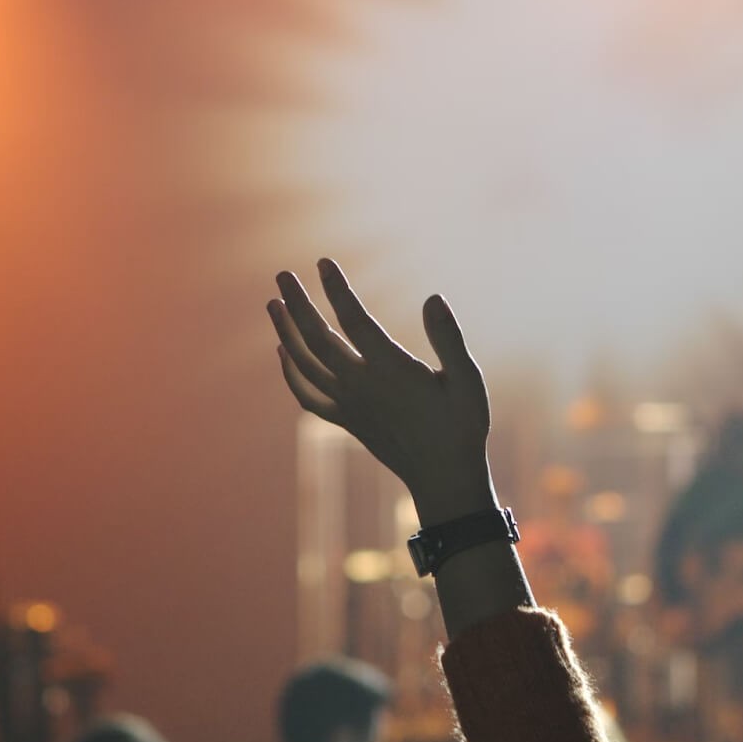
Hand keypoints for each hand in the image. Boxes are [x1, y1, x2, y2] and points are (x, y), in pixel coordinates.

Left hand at [269, 259, 495, 524]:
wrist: (444, 479)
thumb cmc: (462, 426)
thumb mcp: (468, 381)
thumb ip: (449, 338)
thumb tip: (433, 298)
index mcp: (391, 371)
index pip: (355, 320)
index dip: (337, 290)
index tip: (323, 263)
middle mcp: (362, 386)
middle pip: (317, 339)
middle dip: (298, 304)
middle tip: (281, 275)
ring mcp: (350, 405)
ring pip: (305, 365)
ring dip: (285, 332)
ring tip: (273, 304)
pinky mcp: (347, 421)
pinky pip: (308, 396)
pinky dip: (290, 374)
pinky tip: (282, 353)